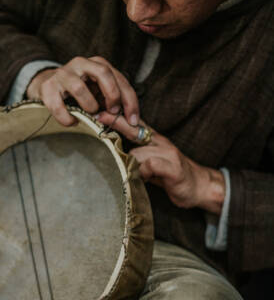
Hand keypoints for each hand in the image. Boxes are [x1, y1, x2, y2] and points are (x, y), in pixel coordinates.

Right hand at [26, 56, 138, 126]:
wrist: (48, 86)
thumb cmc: (80, 93)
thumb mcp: (99, 93)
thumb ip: (114, 103)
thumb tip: (131, 122)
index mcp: (98, 64)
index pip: (119, 78)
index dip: (130, 101)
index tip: (134, 120)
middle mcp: (81, 64)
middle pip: (102, 72)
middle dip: (113, 95)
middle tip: (113, 112)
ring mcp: (63, 74)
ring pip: (79, 88)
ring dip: (89, 106)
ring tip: (90, 115)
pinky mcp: (48, 87)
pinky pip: (58, 105)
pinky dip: (68, 118)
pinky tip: (73, 121)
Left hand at [97, 112, 225, 214]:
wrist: (199, 187)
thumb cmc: (171, 176)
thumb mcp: (151, 162)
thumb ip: (135, 155)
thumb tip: (111, 153)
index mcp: (154, 140)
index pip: (134, 123)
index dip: (117, 117)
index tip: (99, 112)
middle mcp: (160, 142)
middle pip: (134, 129)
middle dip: (116, 123)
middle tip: (100, 117)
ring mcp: (168, 153)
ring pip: (138, 152)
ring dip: (130, 163)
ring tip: (131, 173)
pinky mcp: (173, 167)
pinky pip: (151, 164)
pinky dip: (142, 172)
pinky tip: (142, 178)